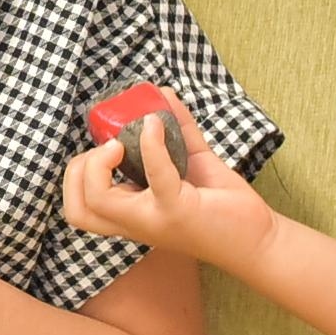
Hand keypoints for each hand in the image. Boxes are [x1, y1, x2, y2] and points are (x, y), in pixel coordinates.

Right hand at [59, 97, 266, 270]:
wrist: (259, 241)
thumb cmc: (222, 206)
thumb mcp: (190, 164)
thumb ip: (176, 131)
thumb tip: (162, 93)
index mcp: (131, 214)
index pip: (80, 208)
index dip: (78, 176)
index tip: (106, 149)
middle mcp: (136, 221)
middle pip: (76, 211)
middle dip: (78, 171)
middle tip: (108, 149)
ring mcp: (154, 218)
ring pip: (99, 200)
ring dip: (98, 163)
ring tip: (121, 142)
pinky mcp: (179, 209)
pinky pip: (156, 174)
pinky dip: (152, 143)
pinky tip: (160, 123)